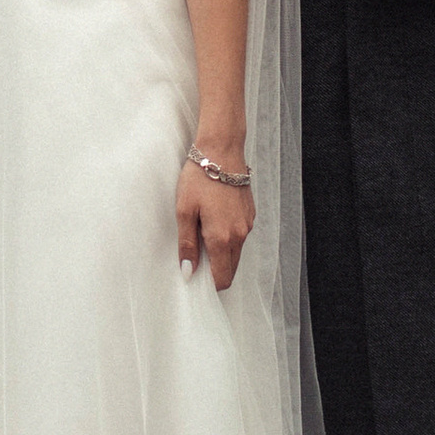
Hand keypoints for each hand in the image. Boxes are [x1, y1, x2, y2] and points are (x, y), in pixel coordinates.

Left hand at [176, 159, 252, 293]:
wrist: (222, 150)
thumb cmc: (199, 178)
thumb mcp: (184, 211)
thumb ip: (187, 244)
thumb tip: (188, 271)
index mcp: (222, 238)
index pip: (222, 277)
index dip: (209, 284)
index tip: (196, 278)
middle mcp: (239, 234)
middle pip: (231, 268)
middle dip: (216, 270)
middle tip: (196, 259)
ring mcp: (247, 224)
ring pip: (236, 252)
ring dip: (222, 253)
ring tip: (202, 234)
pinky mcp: (250, 213)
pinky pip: (240, 235)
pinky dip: (229, 237)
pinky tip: (214, 220)